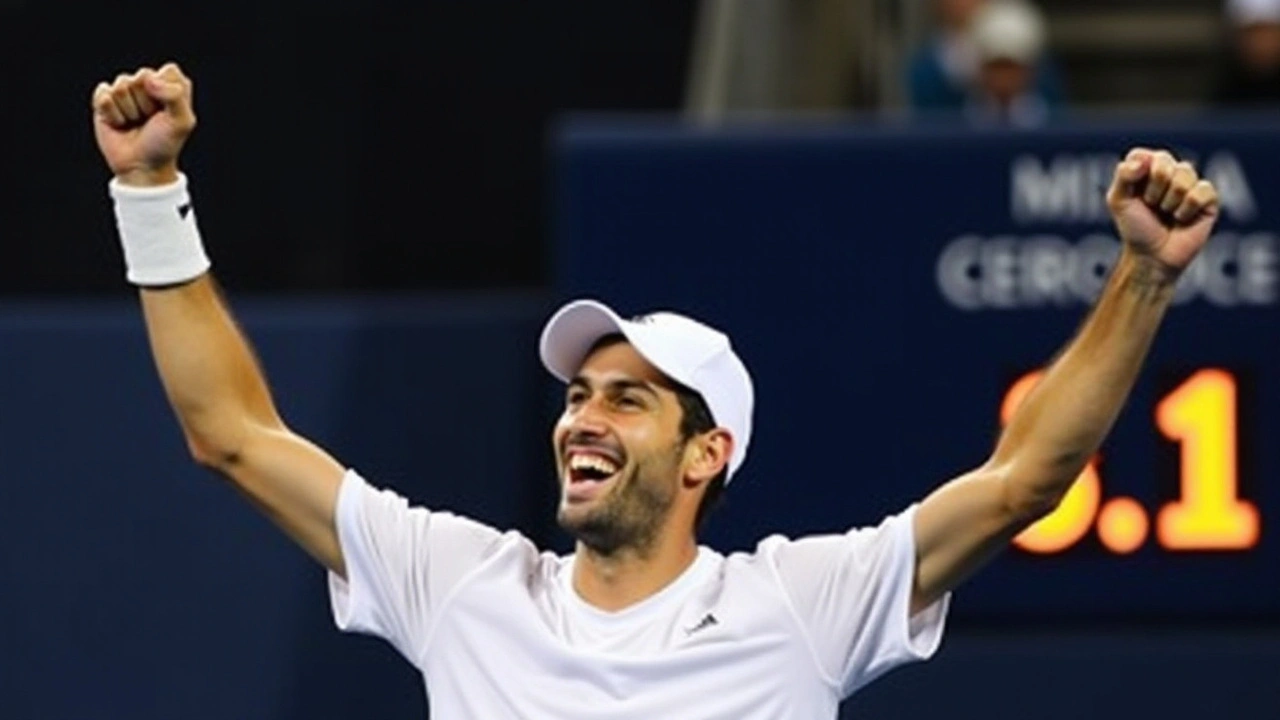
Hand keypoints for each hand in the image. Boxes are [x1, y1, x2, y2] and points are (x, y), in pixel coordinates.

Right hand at [91, 62, 195, 186]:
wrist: (141, 166)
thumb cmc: (164, 144)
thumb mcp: (182, 122)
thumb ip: (175, 95)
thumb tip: (148, 78)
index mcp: (171, 84)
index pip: (168, 71)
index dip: (167, 93)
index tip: (168, 113)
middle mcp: (148, 84)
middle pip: (142, 76)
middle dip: (146, 103)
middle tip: (149, 121)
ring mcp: (125, 90)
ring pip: (121, 86)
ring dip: (130, 111)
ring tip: (135, 122)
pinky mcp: (104, 99)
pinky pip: (103, 95)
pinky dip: (112, 114)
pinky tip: (119, 123)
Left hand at [1106, 148, 1218, 277]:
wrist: (1153, 256)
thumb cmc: (1135, 229)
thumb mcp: (1118, 202)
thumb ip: (1123, 176)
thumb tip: (1144, 159)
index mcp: (1147, 169)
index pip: (1141, 155)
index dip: (1136, 175)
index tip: (1135, 195)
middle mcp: (1170, 172)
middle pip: (1164, 161)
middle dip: (1153, 189)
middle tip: (1152, 206)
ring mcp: (1191, 184)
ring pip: (1185, 173)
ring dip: (1170, 201)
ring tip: (1167, 213)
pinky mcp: (1208, 198)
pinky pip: (1201, 190)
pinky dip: (1187, 209)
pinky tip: (1183, 219)